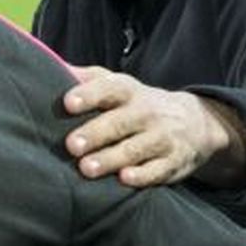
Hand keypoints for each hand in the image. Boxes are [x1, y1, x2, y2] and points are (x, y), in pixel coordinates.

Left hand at [62, 67, 245, 188]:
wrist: (195, 122)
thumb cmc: (138, 106)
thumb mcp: (118, 86)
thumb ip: (88, 80)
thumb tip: (50, 67)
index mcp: (128, 92)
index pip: (109, 89)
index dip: (89, 95)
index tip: (68, 103)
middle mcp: (146, 113)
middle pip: (119, 122)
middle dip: (95, 133)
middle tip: (71, 145)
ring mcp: (161, 138)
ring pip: (135, 149)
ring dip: (111, 159)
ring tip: (86, 168)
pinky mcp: (173, 162)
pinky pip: (157, 170)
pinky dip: (142, 175)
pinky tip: (125, 179)